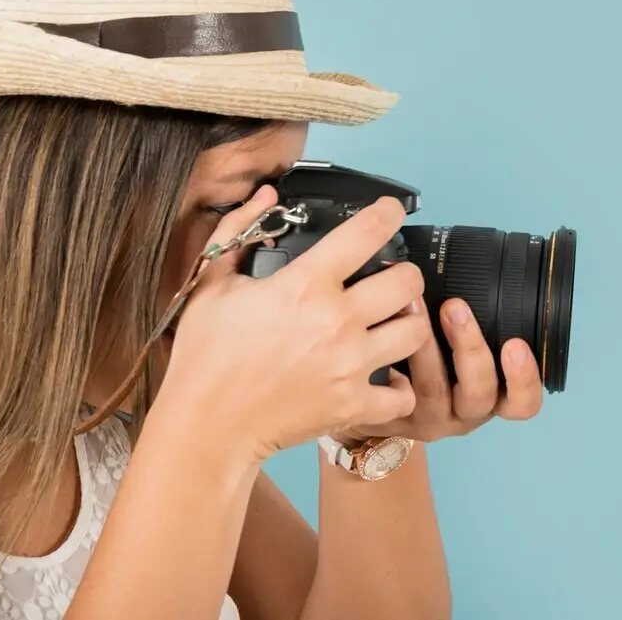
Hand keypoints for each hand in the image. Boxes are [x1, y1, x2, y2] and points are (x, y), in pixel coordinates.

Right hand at [155, 186, 431, 464]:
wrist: (205, 425)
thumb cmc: (206, 357)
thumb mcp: (213, 284)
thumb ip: (239, 231)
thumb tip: (265, 196)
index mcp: (305, 285)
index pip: (366, 232)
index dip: (388, 213)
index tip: (391, 212)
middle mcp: (336, 321)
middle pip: (408, 282)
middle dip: (404, 274)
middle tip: (392, 278)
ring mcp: (349, 364)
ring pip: (416, 331)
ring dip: (408, 323)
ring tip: (392, 323)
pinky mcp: (352, 404)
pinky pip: (403, 394)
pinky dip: (399, 387)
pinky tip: (384, 376)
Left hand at [342, 297, 544, 443]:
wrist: (386, 406)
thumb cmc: (435, 366)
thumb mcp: (463, 353)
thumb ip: (473, 323)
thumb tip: (469, 260)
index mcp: (492, 396)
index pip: (523, 402)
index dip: (525, 378)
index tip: (515, 344)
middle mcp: (465, 411)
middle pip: (480, 392)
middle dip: (470, 347)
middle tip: (456, 307)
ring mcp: (429, 416)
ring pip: (433, 388)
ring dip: (426, 344)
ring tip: (413, 303)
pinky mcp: (395, 415)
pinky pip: (393, 392)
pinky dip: (390, 360)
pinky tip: (380, 331)